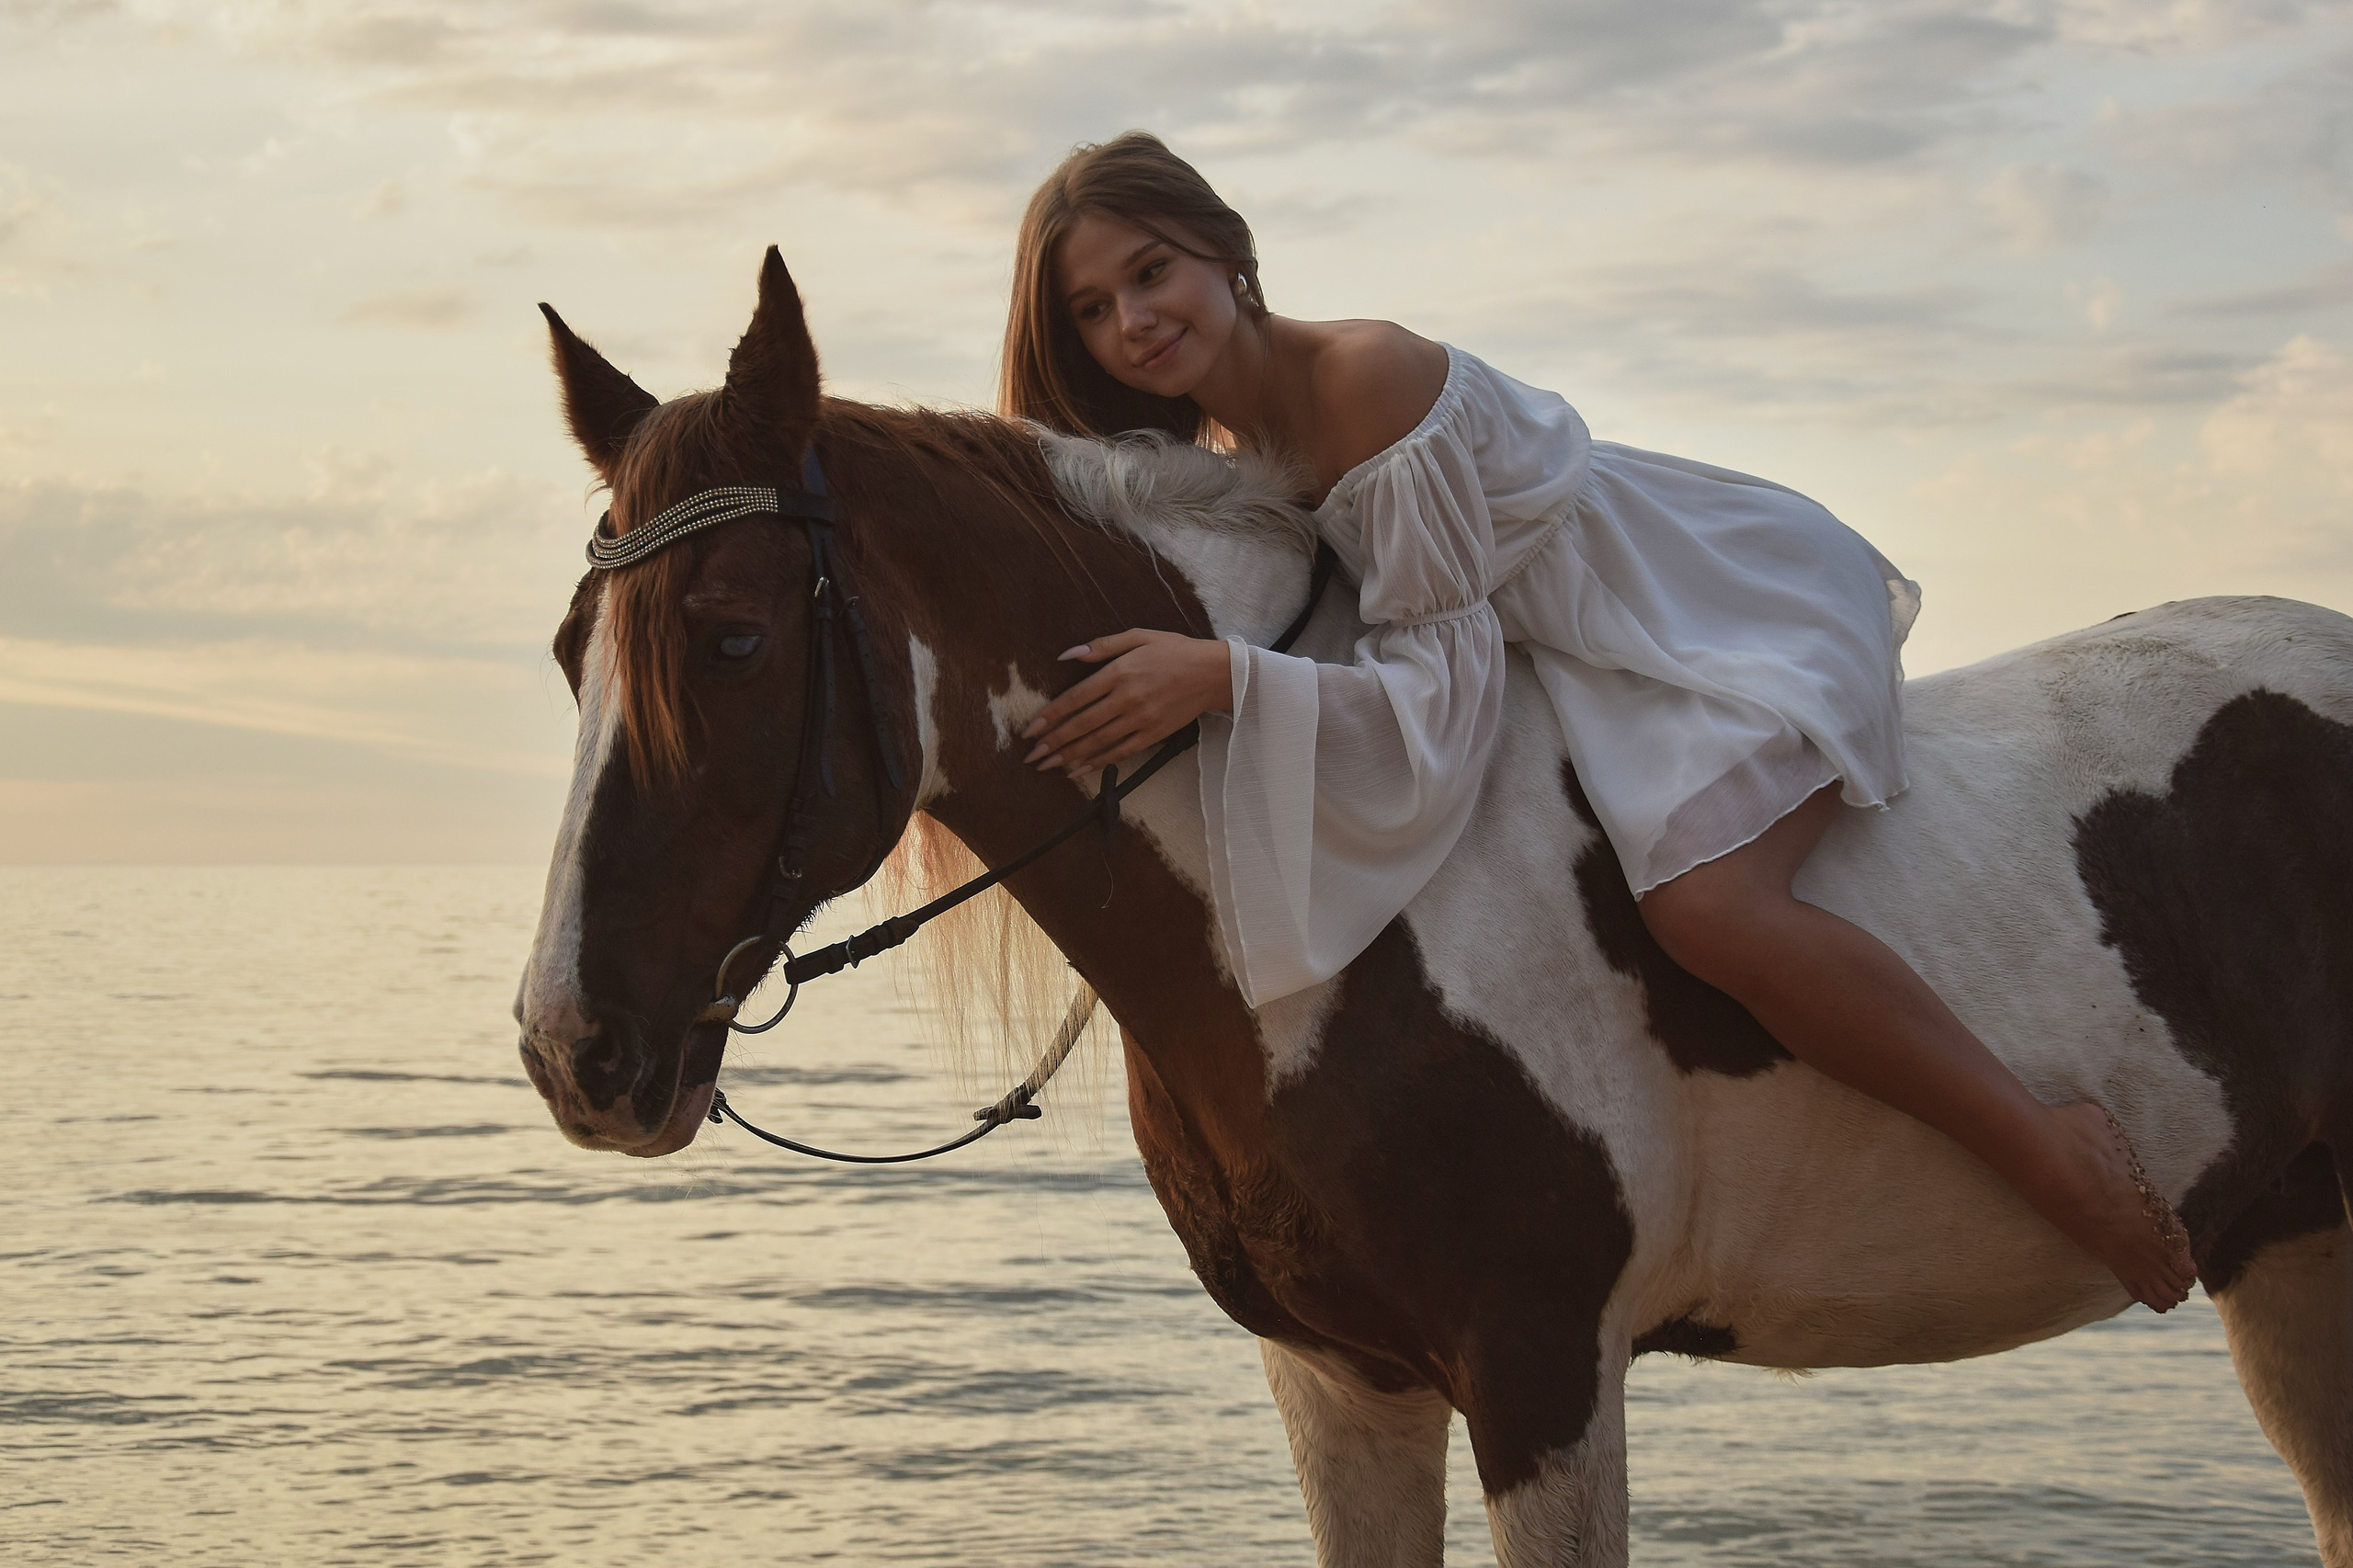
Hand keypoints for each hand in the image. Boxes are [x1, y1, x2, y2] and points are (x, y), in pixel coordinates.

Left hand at [1021, 629, 1231, 774]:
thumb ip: (1101, 646)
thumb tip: (1066, 655)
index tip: (1031, 729)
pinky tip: (1079, 770)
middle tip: (1031, 756)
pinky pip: (1122, 752)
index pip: (1076, 697)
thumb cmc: (1174, 650)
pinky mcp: (1154, 734)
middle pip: (1083, 724)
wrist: (1213, 672)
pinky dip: (1099, 762)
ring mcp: (1141, 719)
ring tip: (1047, 766)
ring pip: (1098, 742)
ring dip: (1069, 756)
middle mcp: (1128, 698)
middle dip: (1053, 741)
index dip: (1051, 715)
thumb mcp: (1138, 636)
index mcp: (1120, 671)